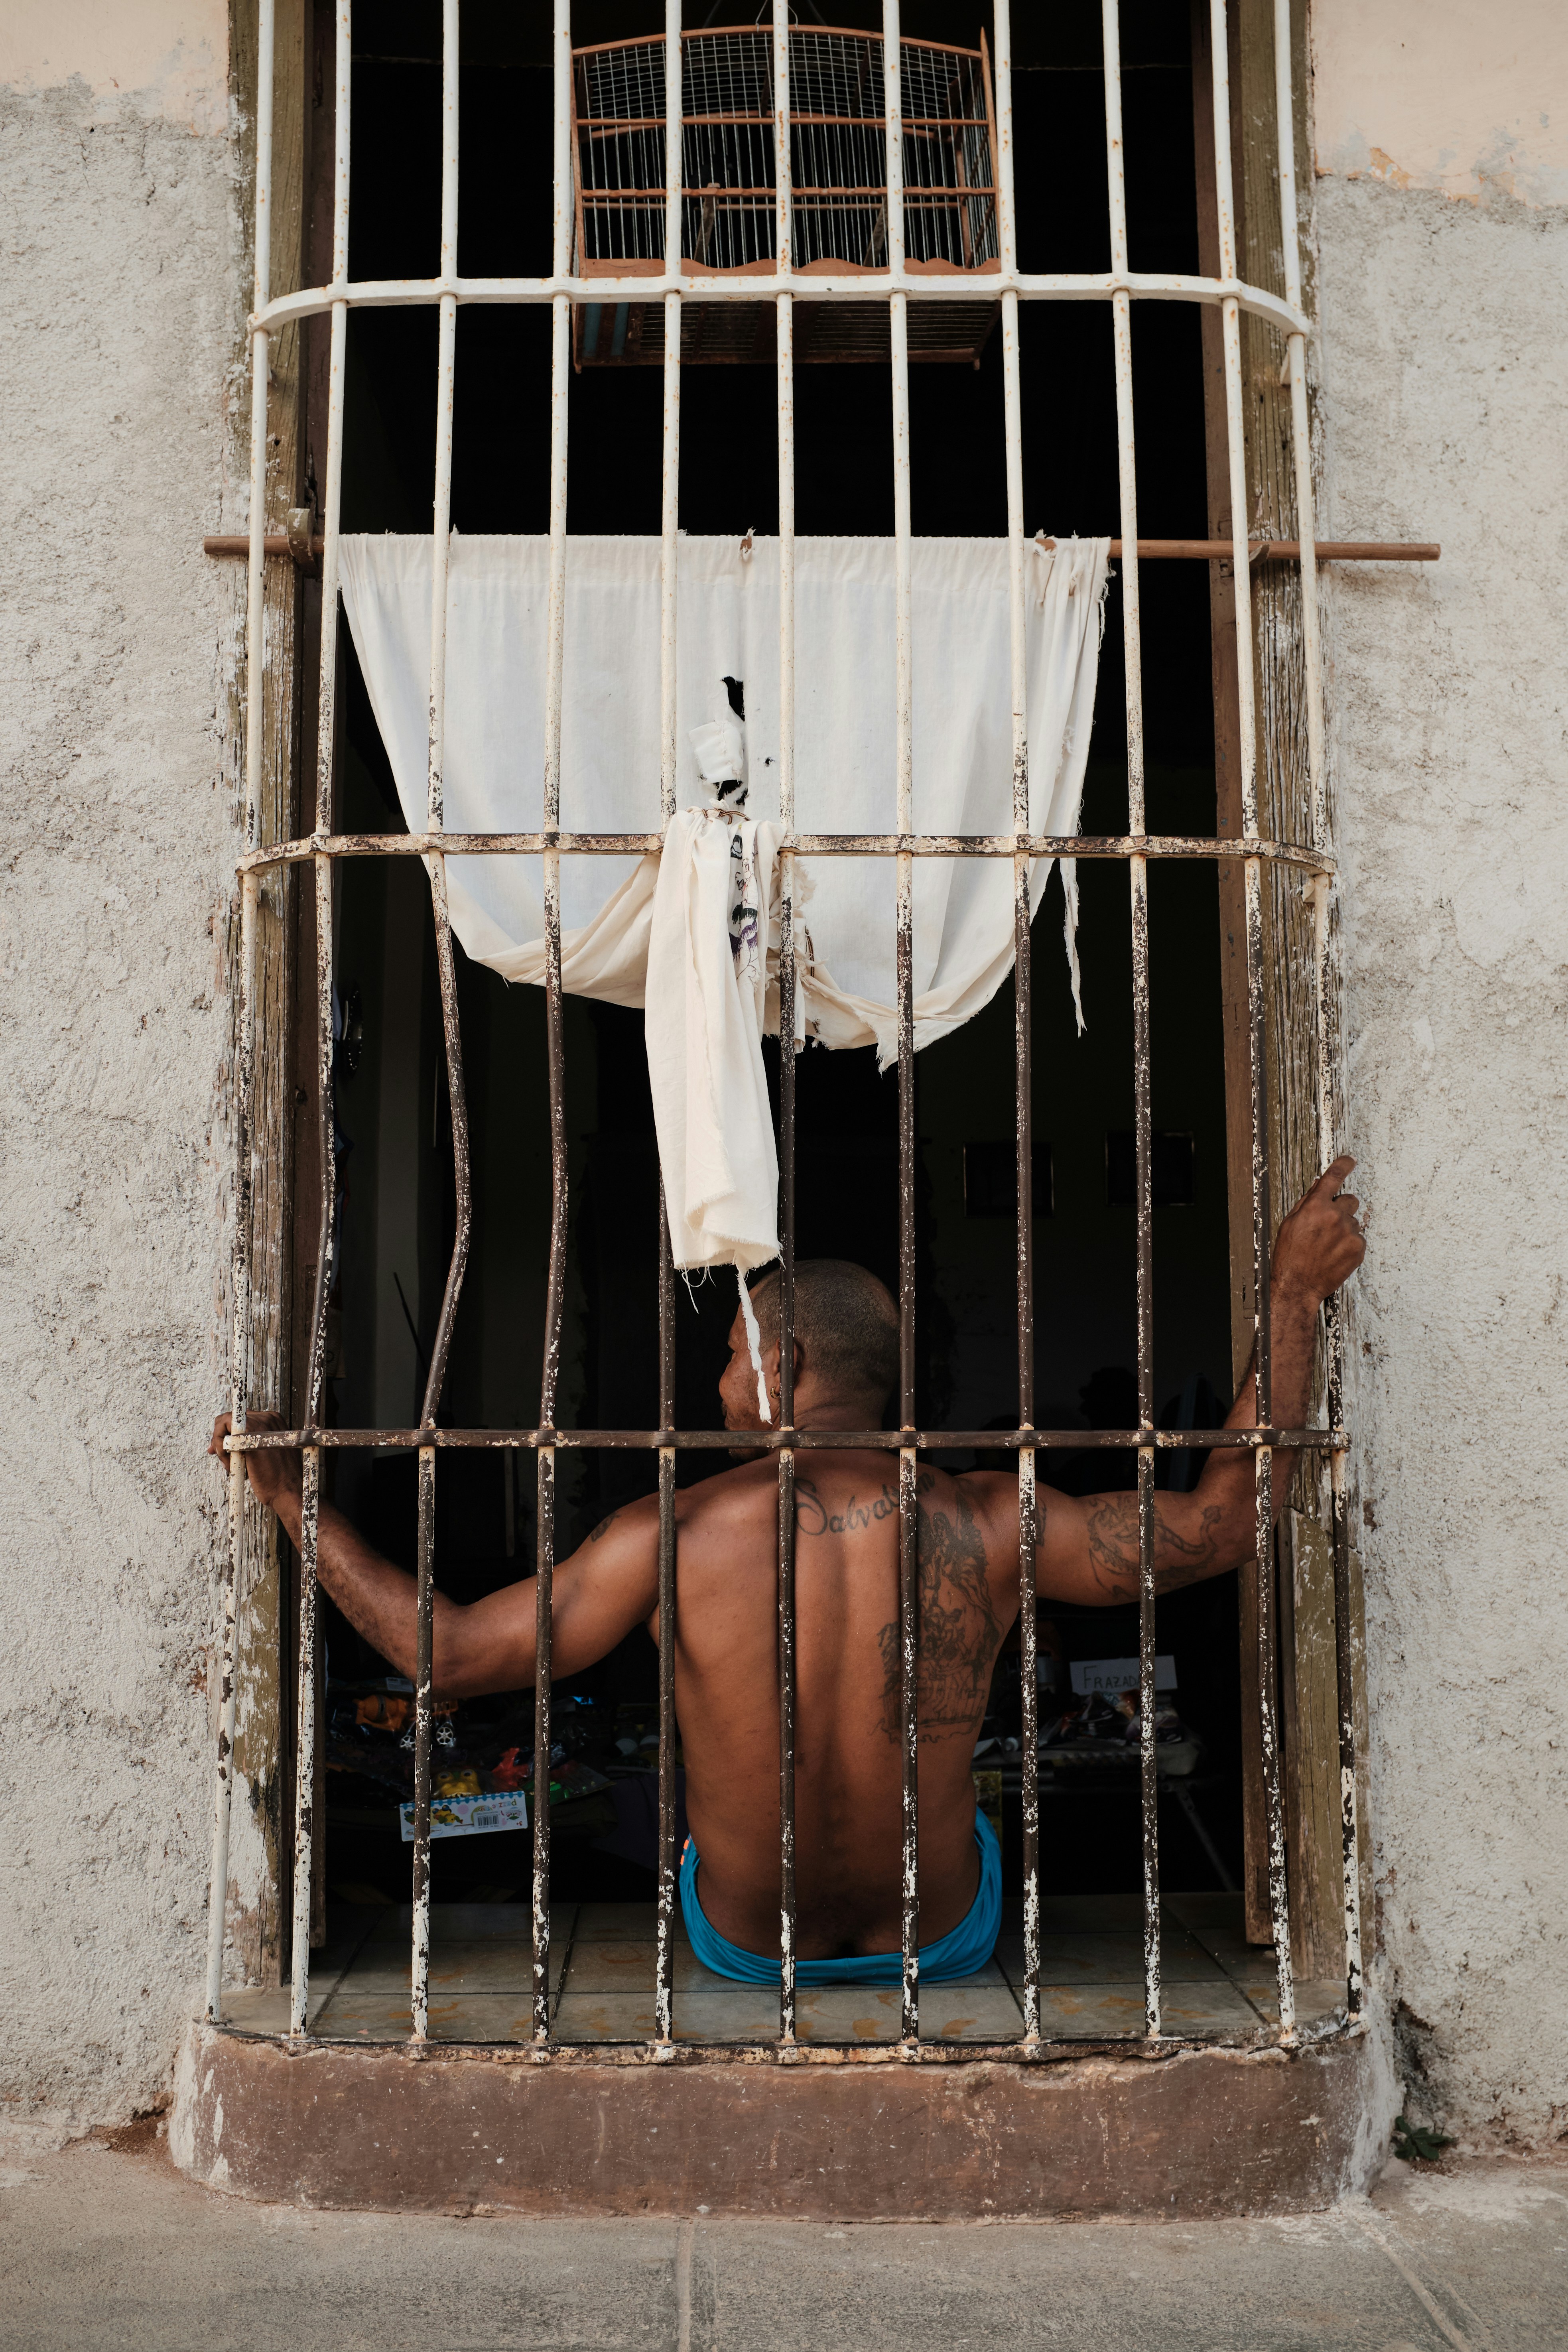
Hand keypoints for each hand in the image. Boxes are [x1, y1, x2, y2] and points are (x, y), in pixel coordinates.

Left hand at [208, 1408, 302, 1524]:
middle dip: (220, 1436)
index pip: (243, 1418)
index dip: (228, 1433)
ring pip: (224, 1421)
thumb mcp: (266, 1453)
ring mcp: (260, 1423)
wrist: (287, 1491)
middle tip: (218, 1454)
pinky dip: (219, 1445)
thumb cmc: (277, 1478)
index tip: (222, 1449)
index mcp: (274, 1421)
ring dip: (220, 1443)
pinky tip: (228, 1463)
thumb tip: (229, 1439)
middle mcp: (268, 1418)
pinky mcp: (249, 1432)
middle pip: (232, 1418)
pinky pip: (223, 1428)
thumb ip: (252, 1441)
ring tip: (228, 1463)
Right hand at [1271, 1156, 1365, 1311]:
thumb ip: (1307, 1202)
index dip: (1343, 1165)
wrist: (1298, 1285)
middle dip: (1341, 1208)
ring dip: (1344, 1229)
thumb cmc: (1290, 1256)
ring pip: (1353, 1222)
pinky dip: (1349, 1244)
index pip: (1333, 1177)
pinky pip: (1358, 1238)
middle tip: (1328, 1225)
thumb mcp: (1290, 1223)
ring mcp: (1349, 1232)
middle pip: (1350, 1200)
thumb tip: (1319, 1186)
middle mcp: (1335, 1216)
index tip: (1350, 1160)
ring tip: (1328, 1246)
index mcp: (1315, 1207)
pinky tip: (1334, 1254)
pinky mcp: (1358, 1248)